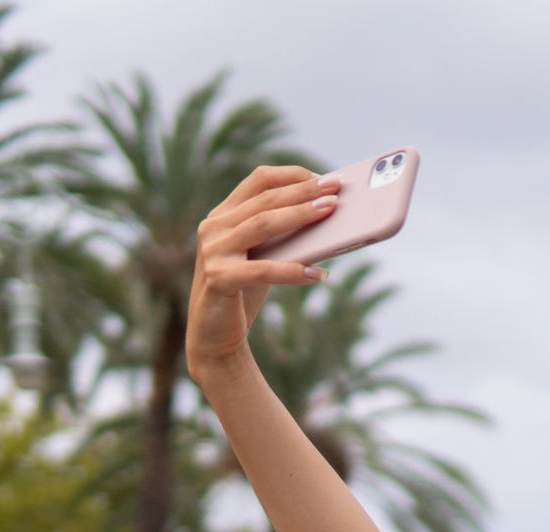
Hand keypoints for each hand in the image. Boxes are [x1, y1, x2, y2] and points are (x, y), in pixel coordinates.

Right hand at [187, 165, 338, 372]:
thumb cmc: (244, 291)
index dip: (292, 176)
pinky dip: (293, 271)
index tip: (323, 178)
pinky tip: (318, 274)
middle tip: (335, 190)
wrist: (215, 336)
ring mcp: (213, 251)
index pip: (258, 181)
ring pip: (263, 224)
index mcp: (222, 215)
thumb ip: (282, 236)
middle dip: (303, 192)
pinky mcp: (218, 278)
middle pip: (265, 200)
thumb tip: (328, 218)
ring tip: (330, 212)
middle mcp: (213, 227)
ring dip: (301, 216)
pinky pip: (263, 270)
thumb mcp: (263, 256)